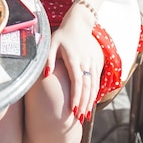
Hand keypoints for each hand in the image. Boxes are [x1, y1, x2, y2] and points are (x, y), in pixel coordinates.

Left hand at [46, 7, 103, 122]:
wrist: (79, 24)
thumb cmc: (62, 35)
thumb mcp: (52, 43)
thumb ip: (49, 59)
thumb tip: (46, 74)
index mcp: (74, 59)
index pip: (77, 81)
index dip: (76, 96)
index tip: (73, 109)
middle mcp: (85, 62)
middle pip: (87, 87)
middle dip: (83, 103)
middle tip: (79, 118)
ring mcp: (92, 63)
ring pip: (94, 85)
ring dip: (90, 101)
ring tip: (85, 115)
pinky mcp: (96, 63)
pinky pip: (97, 81)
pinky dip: (95, 93)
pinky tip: (91, 102)